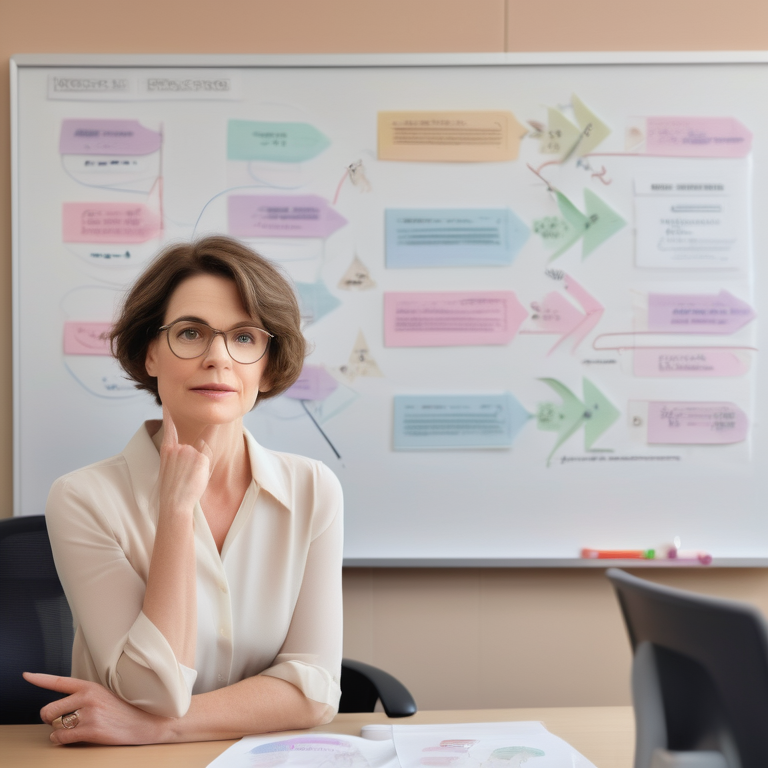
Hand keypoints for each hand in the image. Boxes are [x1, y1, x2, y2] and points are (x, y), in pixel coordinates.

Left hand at [23, 672, 170, 744]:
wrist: (146, 722)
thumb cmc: (124, 709)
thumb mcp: (105, 694)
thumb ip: (83, 696)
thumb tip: (59, 707)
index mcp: (90, 686)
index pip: (59, 681)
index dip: (40, 678)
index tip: (26, 675)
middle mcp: (87, 697)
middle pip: (49, 710)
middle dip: (50, 719)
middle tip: (60, 720)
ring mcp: (89, 714)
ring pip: (54, 726)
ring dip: (58, 731)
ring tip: (73, 729)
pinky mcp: (91, 730)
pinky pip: (61, 738)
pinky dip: (62, 740)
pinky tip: (74, 737)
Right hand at [158, 406, 215, 515]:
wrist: (175, 503)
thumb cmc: (172, 489)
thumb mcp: (169, 468)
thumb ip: (178, 454)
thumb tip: (189, 446)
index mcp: (167, 450)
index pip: (169, 427)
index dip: (168, 413)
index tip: (168, 402)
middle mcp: (177, 447)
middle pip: (194, 447)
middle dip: (193, 461)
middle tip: (185, 476)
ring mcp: (189, 451)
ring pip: (201, 454)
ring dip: (199, 466)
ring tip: (189, 479)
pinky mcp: (201, 457)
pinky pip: (207, 460)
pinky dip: (204, 470)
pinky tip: (196, 478)